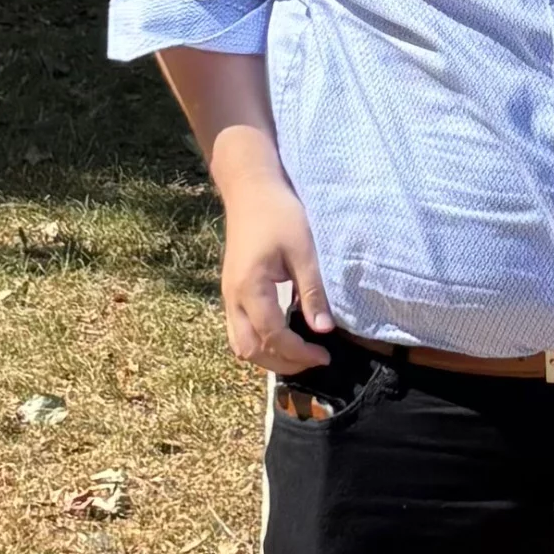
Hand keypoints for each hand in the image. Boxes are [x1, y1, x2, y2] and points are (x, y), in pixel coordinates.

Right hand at [218, 143, 333, 372]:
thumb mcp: (303, 250)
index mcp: (250, 288)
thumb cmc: (279, 214)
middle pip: (250, 350)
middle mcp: (232, 298)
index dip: (299, 353)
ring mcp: (228, 296)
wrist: (250, 190)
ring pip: (240, 345)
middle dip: (283, 362)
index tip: (325, 355)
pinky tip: (283, 337)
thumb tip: (323, 330)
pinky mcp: (231, 292)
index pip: (273, 336)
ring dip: (268, 357)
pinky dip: (260, 343)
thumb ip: (312, 292)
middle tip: (314, 359)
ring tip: (299, 354)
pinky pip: (239, 331)